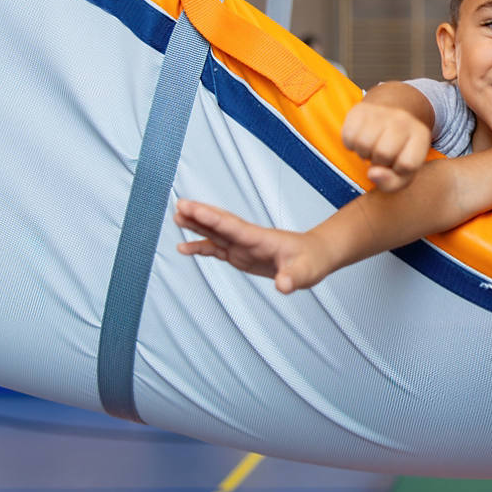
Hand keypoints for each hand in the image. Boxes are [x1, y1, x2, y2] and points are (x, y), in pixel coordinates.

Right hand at [174, 199, 327, 293]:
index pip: (233, 226)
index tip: (193, 207)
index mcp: (261, 238)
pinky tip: (184, 248)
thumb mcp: (306, 272)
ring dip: (197, 225)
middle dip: (200, 215)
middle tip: (179, 205)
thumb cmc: (312, 261)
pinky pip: (217, 249)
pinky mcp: (240, 254)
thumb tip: (283, 287)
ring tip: (176, 217)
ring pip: (216, 233)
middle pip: (221, 224)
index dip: (212, 217)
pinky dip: (200, 247)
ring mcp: (243, 246)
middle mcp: (249, 239)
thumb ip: (293, 278)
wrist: (315, 256)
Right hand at [342, 100, 431, 191]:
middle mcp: (403, 120)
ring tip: (372, 147)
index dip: (397, 170)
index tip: (397, 163)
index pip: (407, 164)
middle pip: (383, 153)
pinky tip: (361, 138)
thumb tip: (373, 173)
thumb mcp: (404, 172)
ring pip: (363, 144)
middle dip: (379, 161)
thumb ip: (392, 183)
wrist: (389, 114)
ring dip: (364, 153)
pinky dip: (351, 144)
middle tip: (381, 155)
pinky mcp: (360, 110)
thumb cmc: (398, 150)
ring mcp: (382, 112)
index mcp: (421, 135)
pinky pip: (348, 137)